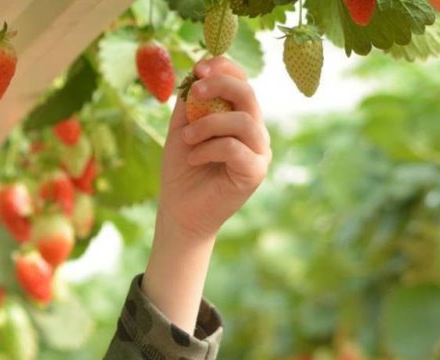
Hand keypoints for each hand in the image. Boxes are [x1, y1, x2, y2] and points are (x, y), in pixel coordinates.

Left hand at [156, 57, 270, 245]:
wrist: (180, 213)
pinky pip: (235, 147)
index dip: (224, 67)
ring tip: (186, 139)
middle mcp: (254, 131)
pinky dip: (209, 148)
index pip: (242, 81)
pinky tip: (194, 159)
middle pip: (248, 93)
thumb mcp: (181, 129)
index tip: (198, 68)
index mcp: (239, 117)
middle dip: (219, 85)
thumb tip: (196, 69)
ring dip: (208, 124)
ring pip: (243, 120)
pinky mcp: (255, 172)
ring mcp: (259, 152)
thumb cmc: (181, 172)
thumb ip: (190, 102)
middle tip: (194, 92)